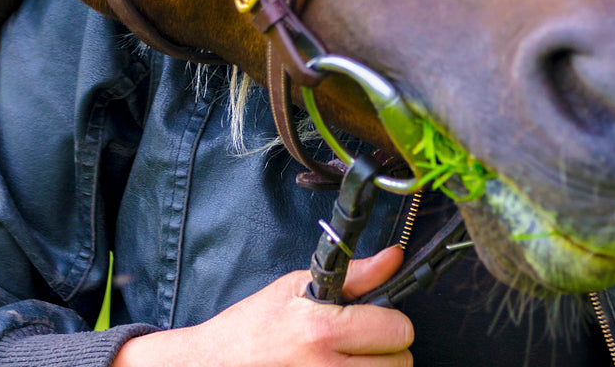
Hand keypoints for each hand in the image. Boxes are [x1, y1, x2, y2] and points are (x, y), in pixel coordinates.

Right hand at [113, 246, 413, 366]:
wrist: (213, 364)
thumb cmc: (252, 326)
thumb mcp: (297, 288)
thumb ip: (354, 276)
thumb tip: (394, 258)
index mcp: (321, 330)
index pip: (397, 329)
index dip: (390, 321)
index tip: (374, 319)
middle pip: (401, 363)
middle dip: (387, 349)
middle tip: (361, 342)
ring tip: (348, 358)